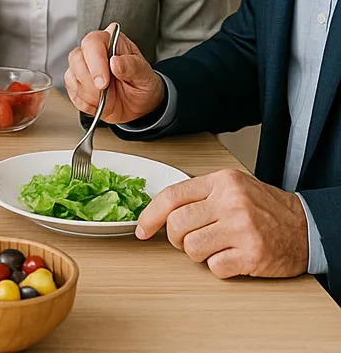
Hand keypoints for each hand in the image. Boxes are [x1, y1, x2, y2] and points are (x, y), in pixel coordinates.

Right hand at [64, 23, 164, 123]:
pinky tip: (100, 102)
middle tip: (105, 92)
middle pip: (76, 59)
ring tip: (107, 98)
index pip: (93, 42)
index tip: (104, 82)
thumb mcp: (145, 75)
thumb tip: (115, 62)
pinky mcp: (74, 83)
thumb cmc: (141, 84)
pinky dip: (86, 102)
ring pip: (71, 77)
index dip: (95, 61)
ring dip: (90, 94)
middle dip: (90, 82)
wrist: (138, 105)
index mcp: (110, 41)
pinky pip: (72, 93)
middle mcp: (92, 51)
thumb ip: (132, 66)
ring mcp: (80, 67)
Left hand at [136, 169, 308, 278]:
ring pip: (192, 247)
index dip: (150, 214)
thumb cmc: (265, 207)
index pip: (172, 196)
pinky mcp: (252, 255)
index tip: (142, 228)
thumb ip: (199, 194)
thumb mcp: (232, 186)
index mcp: (221, 182)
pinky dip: (218, 266)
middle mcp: (230, 203)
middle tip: (188, 239)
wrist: (305, 226)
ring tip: (214, 247)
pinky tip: (231, 257)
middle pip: (177, 224)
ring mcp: (241, 229)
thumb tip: (161, 211)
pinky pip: (214, 267)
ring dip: (197, 253)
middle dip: (176, 237)